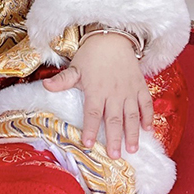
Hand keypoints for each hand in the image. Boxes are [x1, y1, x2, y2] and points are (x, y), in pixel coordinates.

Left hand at [42, 32, 153, 158]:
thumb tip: (45, 86)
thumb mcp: (76, 67)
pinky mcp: (140, 86)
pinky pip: (146, 103)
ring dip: (133, 132)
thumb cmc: (91, 55)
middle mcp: (113, 92)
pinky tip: (148, 129)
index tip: (89, 144)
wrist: (112, 37)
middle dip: (115, 138)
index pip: (92, 113)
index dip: (90, 128)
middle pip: (114, 119)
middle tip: (115, 156)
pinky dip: (148, 116)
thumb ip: (63, 80)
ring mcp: (128, 90)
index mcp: (95, 89)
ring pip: (132, 115)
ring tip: (132, 148)